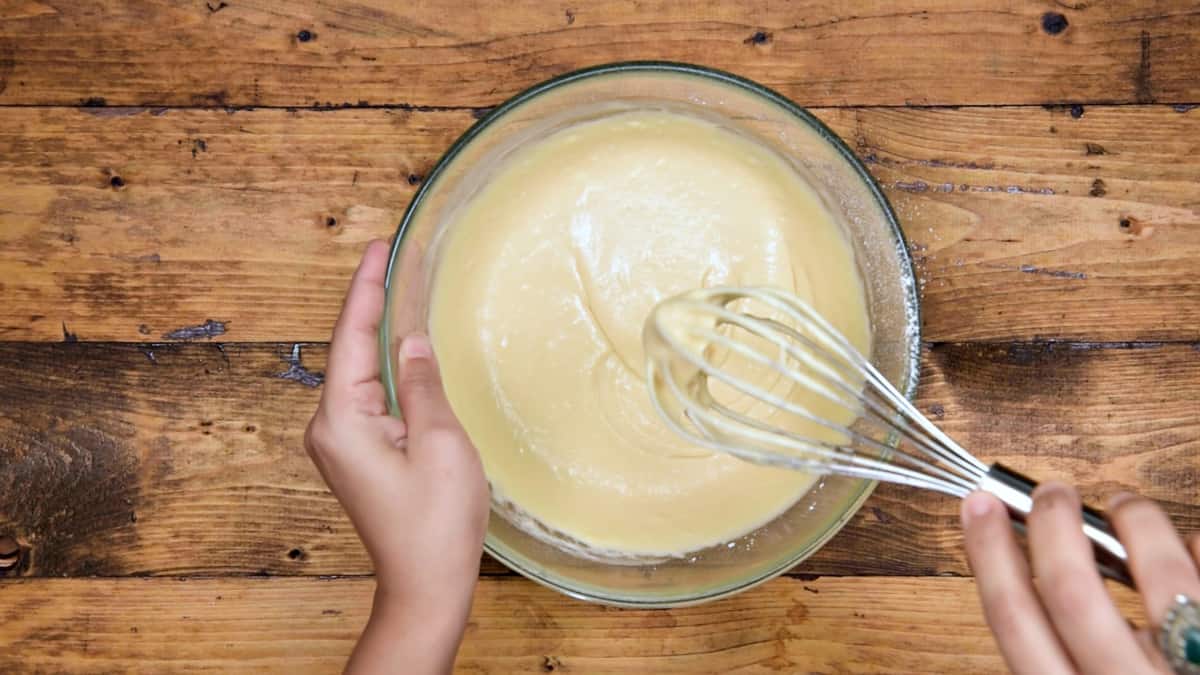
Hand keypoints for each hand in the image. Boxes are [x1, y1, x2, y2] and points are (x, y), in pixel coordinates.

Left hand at [305, 240, 489, 673]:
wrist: (425, 585)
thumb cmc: (436, 523)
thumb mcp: (440, 442)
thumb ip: (422, 384)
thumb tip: (409, 340)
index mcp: (342, 422)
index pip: (350, 338)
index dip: (366, 290)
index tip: (376, 248)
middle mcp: (330, 429)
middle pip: (349, 351)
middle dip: (369, 303)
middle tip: (388, 255)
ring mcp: (341, 444)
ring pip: (359, 374)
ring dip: (377, 334)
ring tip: (394, 287)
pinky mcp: (358, 455)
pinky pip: (369, 397)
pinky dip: (384, 367)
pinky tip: (399, 347)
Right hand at [962, 483, 1199, 673]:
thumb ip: (1063, 661)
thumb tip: (1043, 573)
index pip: (1014, 620)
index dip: (989, 553)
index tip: (980, 507)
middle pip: (1070, 586)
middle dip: (1051, 521)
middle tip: (1051, 494)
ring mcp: (1192, 669)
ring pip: (1159, 570)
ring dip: (1135, 517)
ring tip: (1126, 506)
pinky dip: (1197, 545)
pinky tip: (1189, 548)